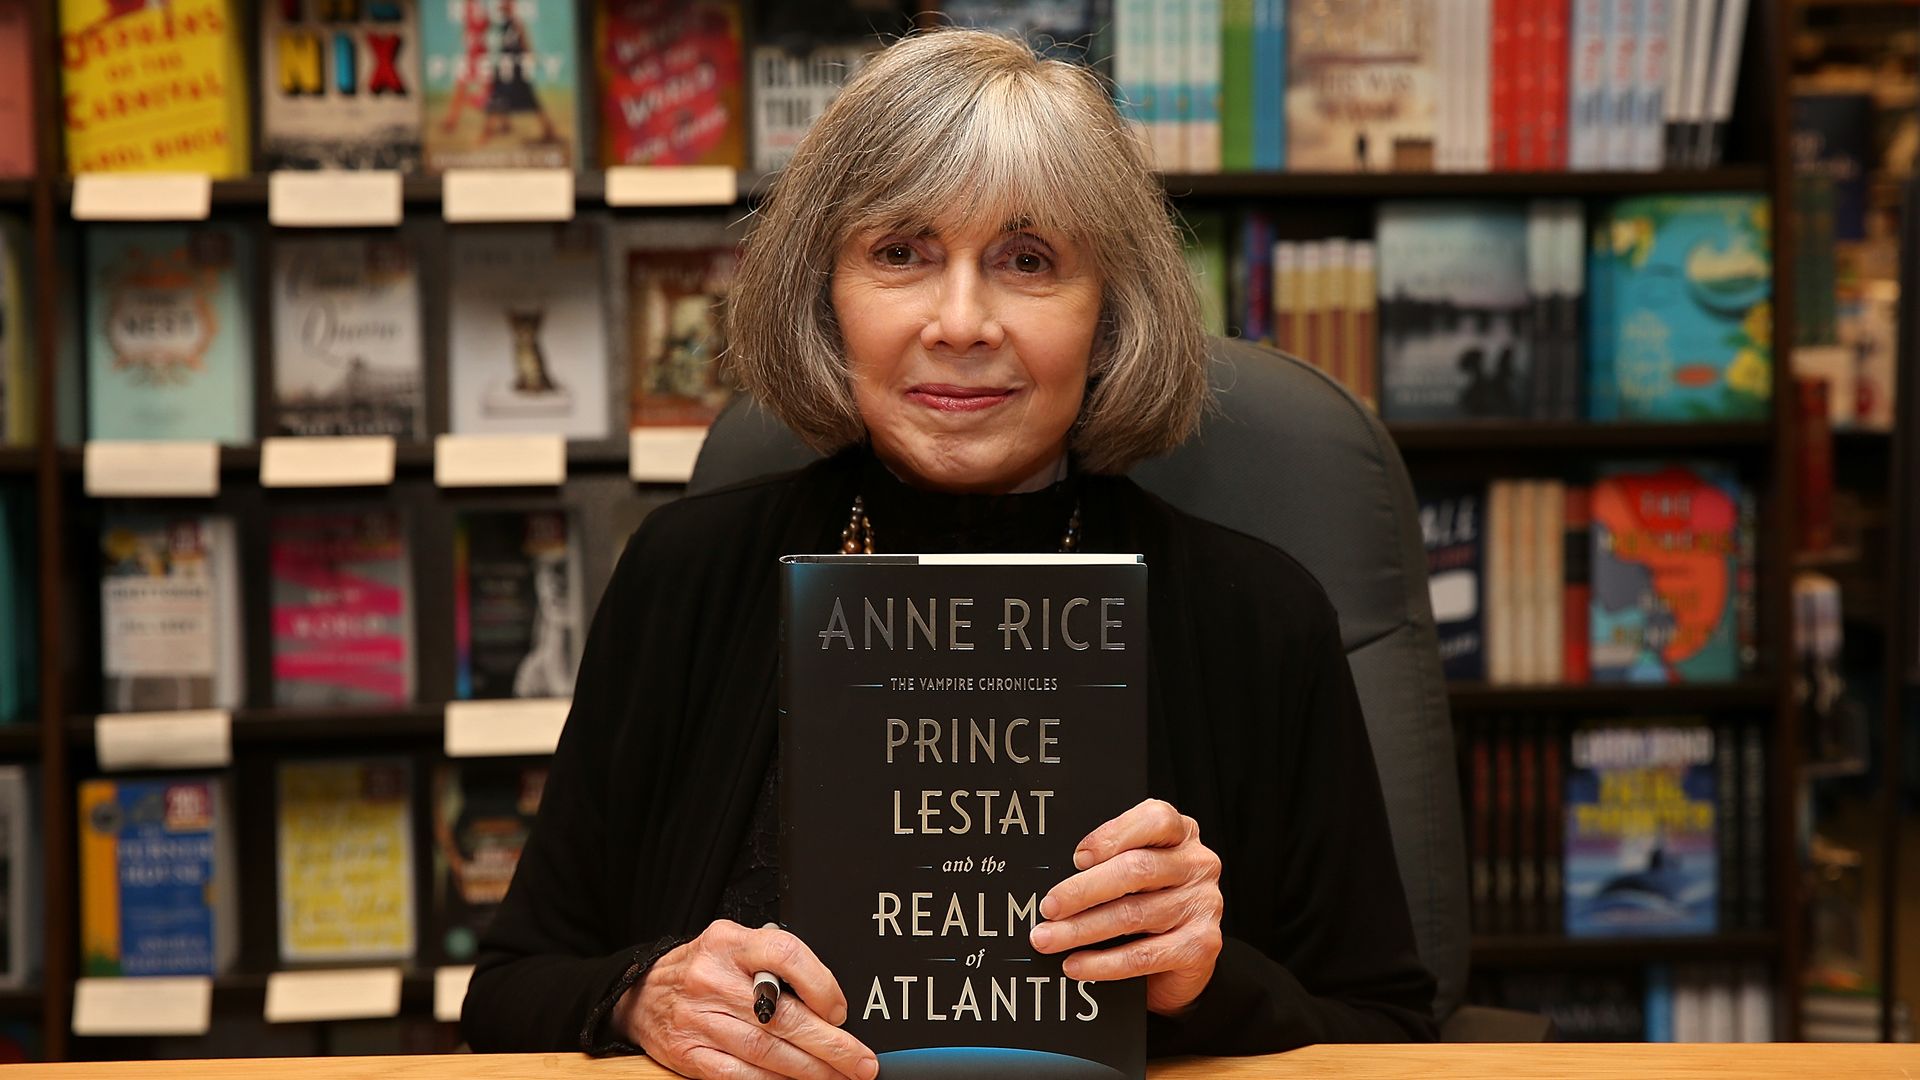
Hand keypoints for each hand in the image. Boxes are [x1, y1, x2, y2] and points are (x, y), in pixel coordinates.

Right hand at [617, 920, 877, 1079]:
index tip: (840, 1010)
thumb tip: (828, 1001)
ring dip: (810, 1071)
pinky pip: (739, 1075)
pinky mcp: (688, 1054)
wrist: (642, 993)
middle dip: (830, 1044)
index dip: (820, 984)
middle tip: (861, 1062)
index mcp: (730, 943)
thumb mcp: (736, 944)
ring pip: (765, 1051)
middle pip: (781, 1016)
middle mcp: (713, 978)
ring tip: (841, 1077)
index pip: (785, 954)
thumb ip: (776, 962)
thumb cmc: (704, 968)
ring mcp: (699, 1019)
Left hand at [1028, 798, 1224, 1014]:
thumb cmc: (1150, 901)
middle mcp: (1198, 864)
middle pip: (1137, 870)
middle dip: (1083, 891)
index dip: (1112, 837)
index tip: (1077, 858)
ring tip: (1049, 938)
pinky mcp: (1202, 945)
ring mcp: (1204, 904)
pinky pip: (1143, 955)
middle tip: (1049, 907)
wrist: (1184, 958)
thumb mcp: (1136, 872)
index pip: (1154, 820)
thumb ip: (1111, 862)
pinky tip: (1077, 965)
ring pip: (1133, 914)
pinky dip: (1103, 963)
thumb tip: (1060, 884)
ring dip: (1082, 930)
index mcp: (1181, 834)